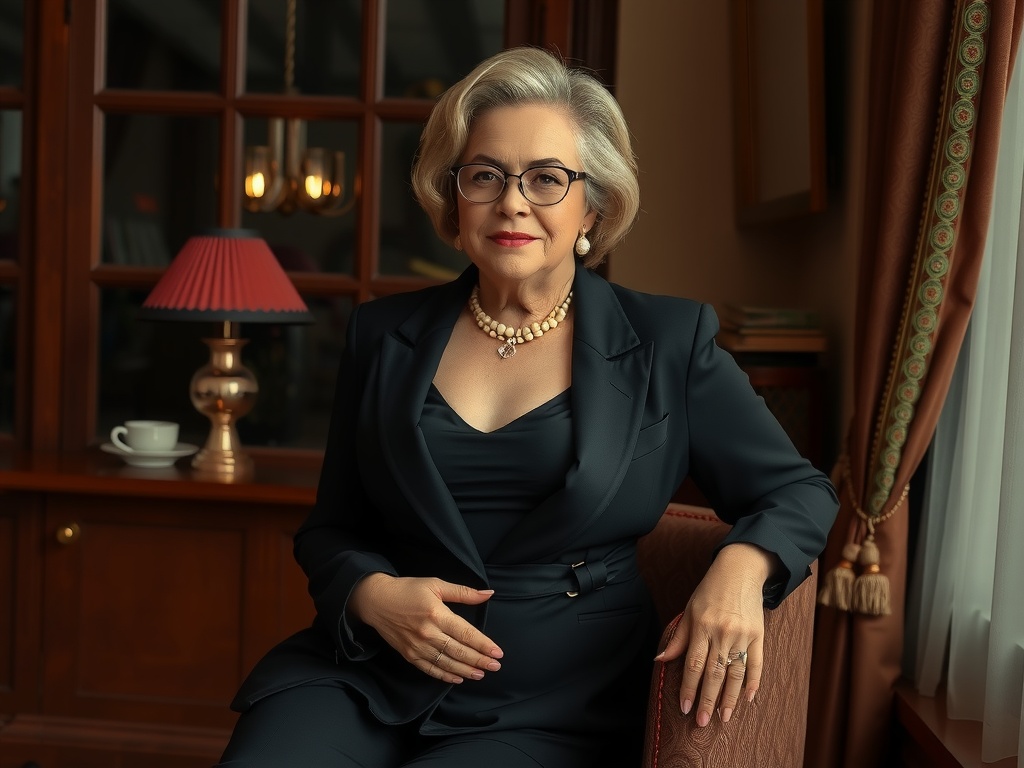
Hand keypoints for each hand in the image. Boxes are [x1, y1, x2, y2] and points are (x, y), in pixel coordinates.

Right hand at [348, 573, 503, 683]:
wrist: (376, 600)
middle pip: (458, 651)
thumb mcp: (435, 585)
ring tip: (481, 674)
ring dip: (465, 670)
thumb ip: (463, 592)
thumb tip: (488, 594)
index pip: (465, 633)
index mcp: (436, 614)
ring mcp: (417, 646)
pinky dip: (444, 675)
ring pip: (446, 663)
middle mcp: (427, 633)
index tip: (498, 652)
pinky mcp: (409, 655)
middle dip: (479, 660)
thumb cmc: (407, 590)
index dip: (483, 644)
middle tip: (495, 666)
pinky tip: (458, 678)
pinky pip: (429, 669)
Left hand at [654, 543, 776, 725]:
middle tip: (701, 722)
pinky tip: (747, 699)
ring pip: (735, 672)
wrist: (739, 570)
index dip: (688, 688)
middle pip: (714, 673)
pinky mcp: (758, 634)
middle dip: (707, 700)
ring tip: (724, 718)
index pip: (693, 664)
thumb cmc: (709, 591)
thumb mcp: (689, 610)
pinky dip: (753, 682)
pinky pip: (757, 663)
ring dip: (729, 698)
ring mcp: (742, 634)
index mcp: (701, 626)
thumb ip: (678, 638)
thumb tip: (660, 660)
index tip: (684, 708)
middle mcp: (722, 632)